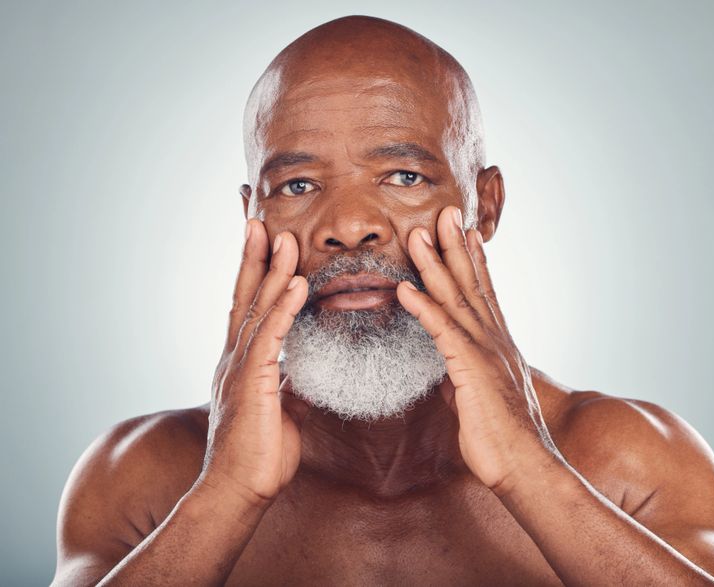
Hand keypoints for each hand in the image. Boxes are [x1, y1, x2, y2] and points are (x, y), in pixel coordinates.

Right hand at [198, 219, 309, 507]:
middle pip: (243, 295)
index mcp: (242, 361)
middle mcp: (234, 357)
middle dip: (252, 254)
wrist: (239, 491)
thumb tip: (301, 371)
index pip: (247, 305)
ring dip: (270, 270)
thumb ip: (288, 383)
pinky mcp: (252, 383)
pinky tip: (297, 283)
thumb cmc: (260, 454)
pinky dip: (283, 308)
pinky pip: (271, 338)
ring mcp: (240, 368)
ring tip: (281, 234)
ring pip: (256, 308)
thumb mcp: (281, 408)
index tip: (260, 237)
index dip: (254, 270)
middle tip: (257, 216)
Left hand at [396, 206, 555, 496]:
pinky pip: (443, 333)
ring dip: (435, 265)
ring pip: (456, 299)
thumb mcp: (483, 399)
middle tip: (444, 213)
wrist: (526, 468)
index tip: (465, 232)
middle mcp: (496, 340)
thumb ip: (466, 378)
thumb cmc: (505, 439)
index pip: (484, 294)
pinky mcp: (472, 371)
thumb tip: (449, 372)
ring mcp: (485, 352)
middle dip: (455, 246)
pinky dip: (423, 308)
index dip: (473, 261)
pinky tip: (405, 289)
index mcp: (499, 345)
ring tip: (416, 235)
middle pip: (472, 284)